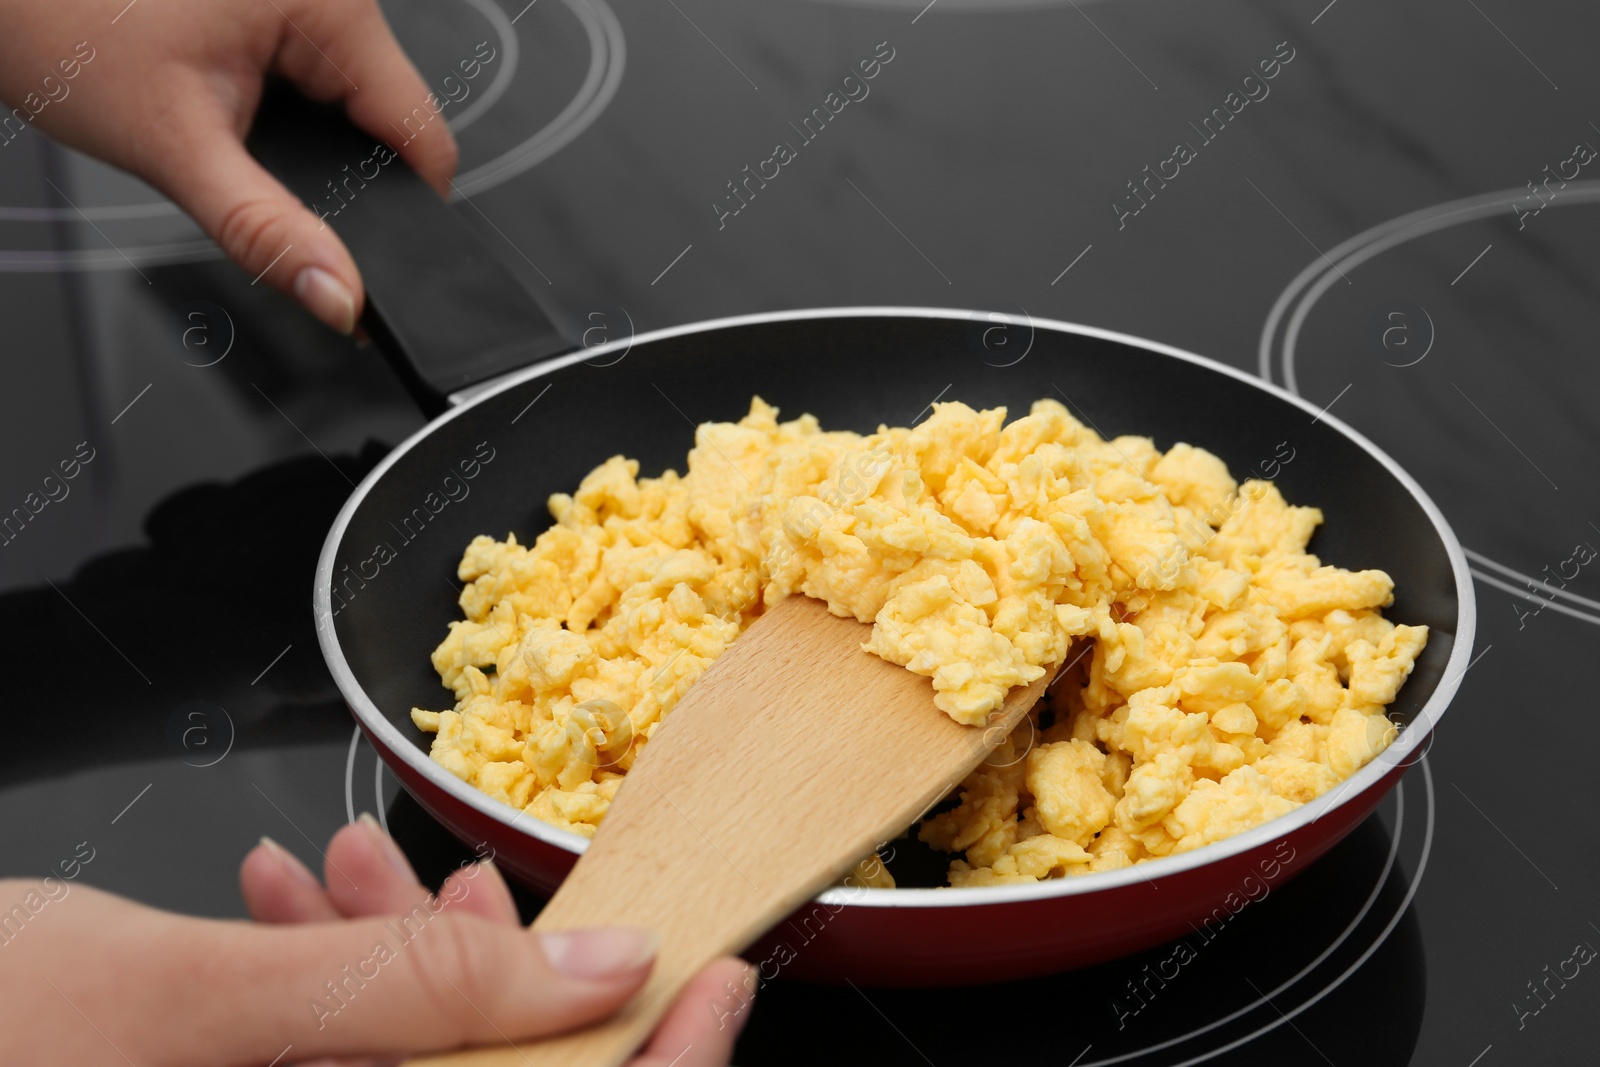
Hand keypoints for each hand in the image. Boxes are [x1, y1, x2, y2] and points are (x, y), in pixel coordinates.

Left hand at [0, 0, 459, 333]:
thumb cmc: (59, 23)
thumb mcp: (177, 149)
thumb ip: (267, 232)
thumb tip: (340, 296)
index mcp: (330, 4)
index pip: (421, 134)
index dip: (404, 213)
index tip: (368, 266)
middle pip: (386, 124)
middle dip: (337, 176)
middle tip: (254, 183)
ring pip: (351, 106)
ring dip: (307, 145)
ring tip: (227, 134)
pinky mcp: (277, 8)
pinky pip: (314, 79)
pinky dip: (282, 115)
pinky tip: (226, 108)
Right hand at [0, 816, 753, 1065]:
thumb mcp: (189, 1001)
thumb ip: (411, 990)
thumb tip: (602, 968)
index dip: (666, 1065)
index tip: (724, 975)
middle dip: (493, 976)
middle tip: (470, 883)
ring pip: (402, 1058)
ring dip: (387, 957)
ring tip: (341, 863)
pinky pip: (322, 1050)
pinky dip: (316, 979)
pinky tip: (281, 901)